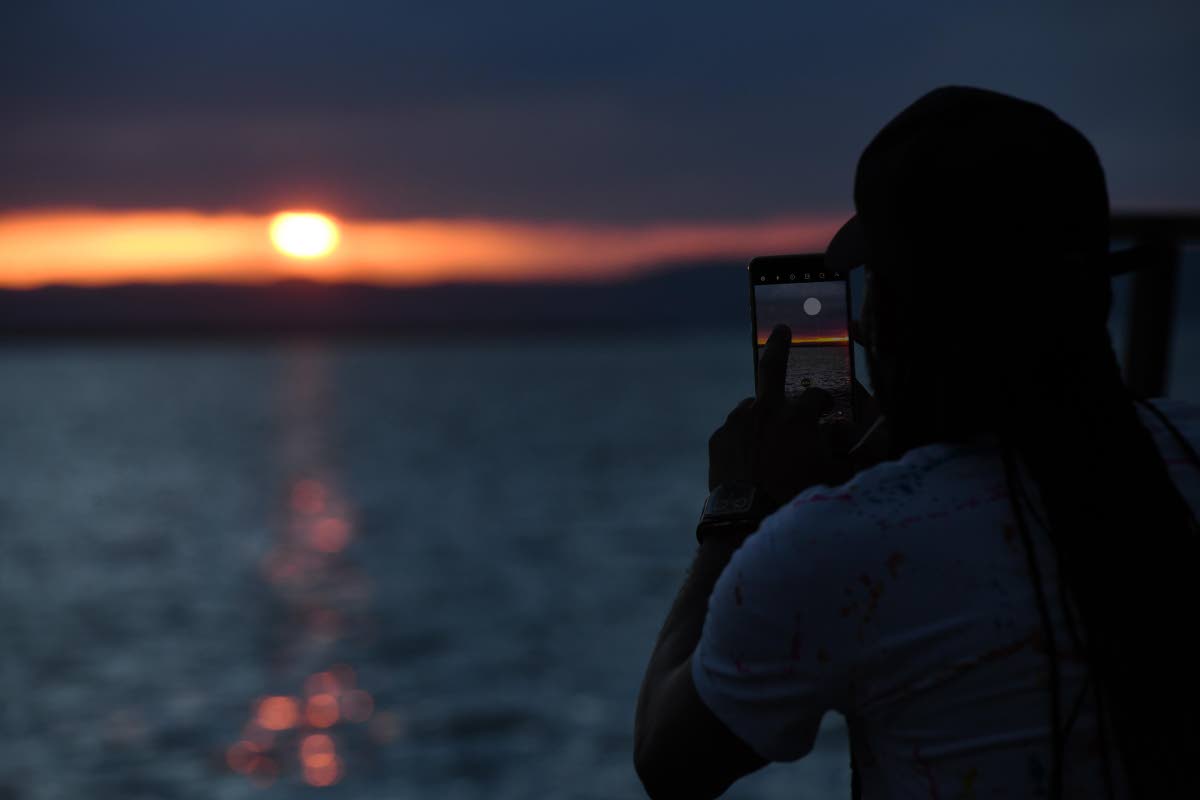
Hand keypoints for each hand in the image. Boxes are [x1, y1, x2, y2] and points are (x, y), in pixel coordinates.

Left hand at [707, 325, 855, 507]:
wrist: (745, 519)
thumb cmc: (796, 498)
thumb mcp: (834, 476)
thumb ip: (853, 451)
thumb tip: (867, 435)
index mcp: (798, 415)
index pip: (818, 396)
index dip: (826, 403)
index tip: (827, 410)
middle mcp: (765, 410)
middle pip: (772, 365)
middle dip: (780, 343)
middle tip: (782, 329)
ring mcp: (737, 421)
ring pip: (752, 407)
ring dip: (763, 415)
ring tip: (769, 437)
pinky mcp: (718, 437)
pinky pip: (736, 431)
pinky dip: (744, 438)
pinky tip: (750, 458)